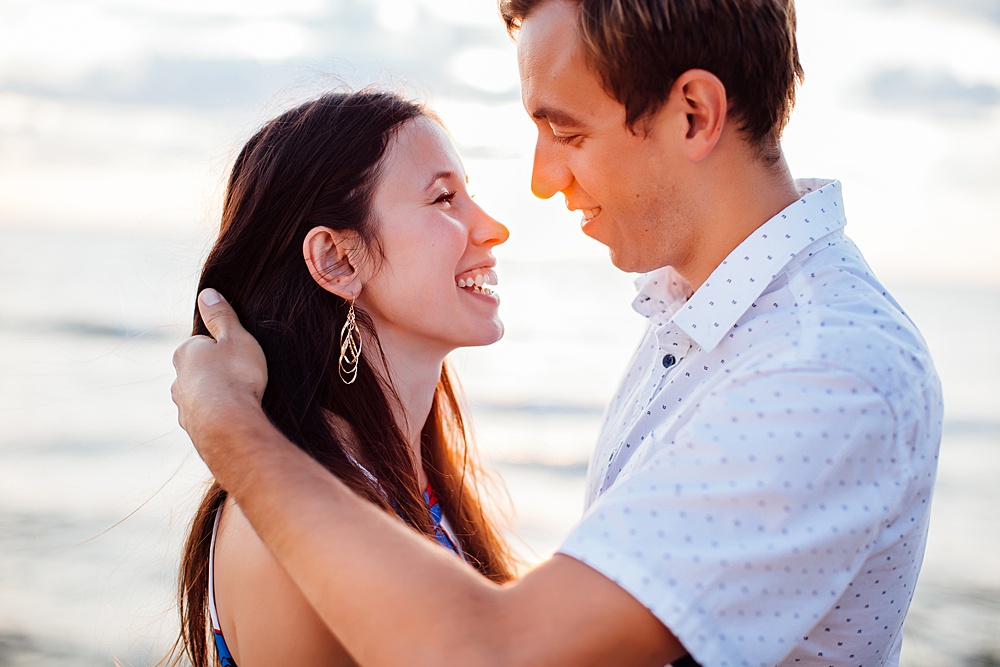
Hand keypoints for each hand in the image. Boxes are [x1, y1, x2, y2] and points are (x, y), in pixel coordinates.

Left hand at [171, 289, 267, 457]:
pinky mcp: (191, 426)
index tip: (240, 355)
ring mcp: (182, 404)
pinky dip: (216, 415)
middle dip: (217, 372)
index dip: (224, 348)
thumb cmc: (236, 376)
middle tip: (242, 377)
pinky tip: (233, 417)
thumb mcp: (235, 337)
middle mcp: (177, 378)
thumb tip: (206, 294)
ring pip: (200, 393)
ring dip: (215, 395)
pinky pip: (205, 415)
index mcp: (186, 352)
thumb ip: (221, 316)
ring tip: (239, 400)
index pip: (203, 343)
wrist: (229, 424)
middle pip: (199, 369)